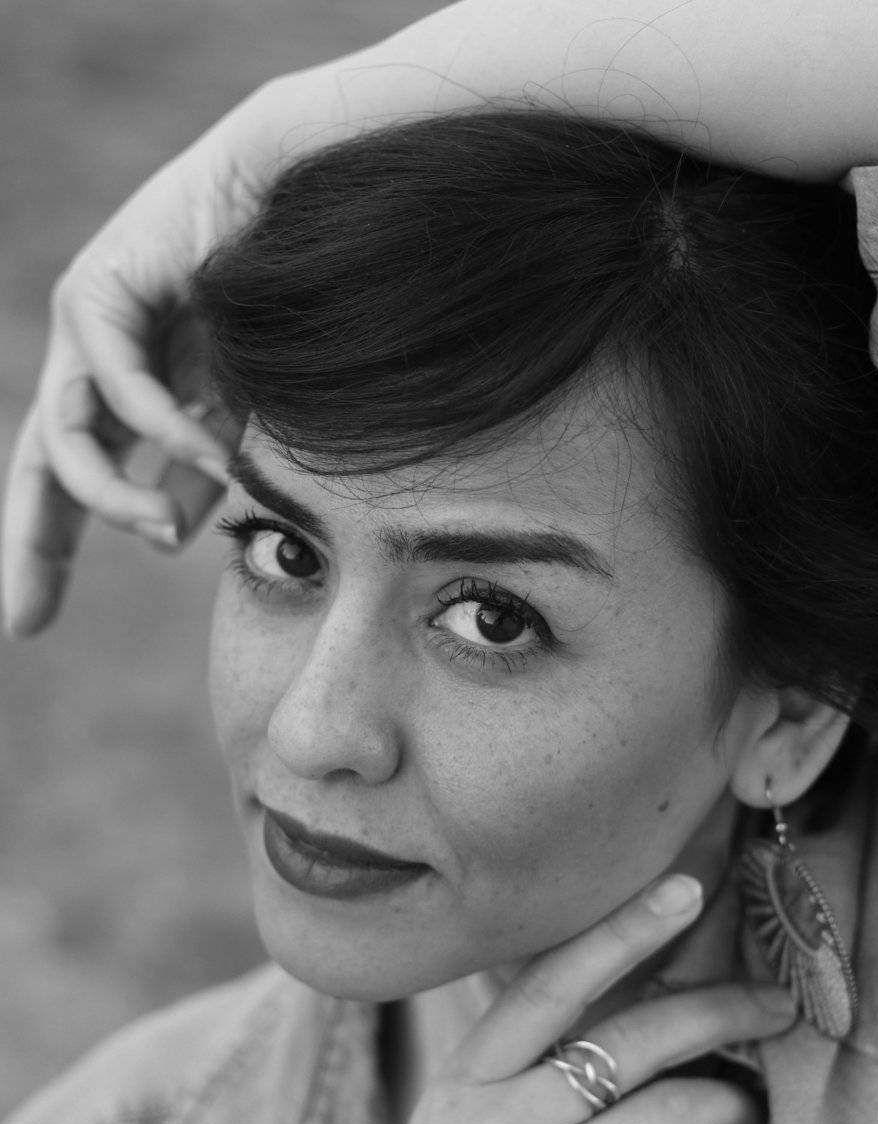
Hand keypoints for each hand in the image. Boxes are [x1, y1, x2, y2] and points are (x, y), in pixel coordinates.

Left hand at [1, 87, 284, 634]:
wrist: (310, 209)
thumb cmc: (287, 315)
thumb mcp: (239, 423)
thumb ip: (194, 481)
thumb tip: (160, 541)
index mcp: (131, 396)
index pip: (75, 481)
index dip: (51, 549)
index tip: (30, 622)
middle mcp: (96, 365)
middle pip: (44, 466)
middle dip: (31, 542)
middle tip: (22, 621)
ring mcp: (89, 327)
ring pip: (68, 435)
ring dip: (114, 496)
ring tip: (163, 533)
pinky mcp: (96, 290)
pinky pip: (114, 385)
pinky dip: (162, 428)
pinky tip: (210, 454)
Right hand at [309, 873, 794, 1123]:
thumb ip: (511, 1081)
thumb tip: (621, 1010)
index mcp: (457, 1091)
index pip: (546, 987)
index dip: (620, 933)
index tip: (683, 892)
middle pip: (631, 1036)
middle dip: (718, 1009)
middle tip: (772, 1005)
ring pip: (676, 1104)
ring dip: (730, 1100)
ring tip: (745, 1107)